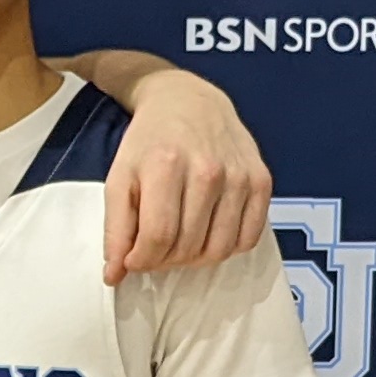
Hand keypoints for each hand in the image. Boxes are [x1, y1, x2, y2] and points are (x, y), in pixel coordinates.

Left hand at [103, 67, 272, 283]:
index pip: (158, 238)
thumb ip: (115, 229)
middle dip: (165, 260)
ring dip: (195, 259)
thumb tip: (114, 275)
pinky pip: (248, 238)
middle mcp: (208, 170)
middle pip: (188, 247)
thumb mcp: (120, 177)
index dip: (142, 261)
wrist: (189, 101)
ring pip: (219, 249)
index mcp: (166, 166)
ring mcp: (239, 176)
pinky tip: (209, 233)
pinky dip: (227, 248)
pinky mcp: (261, 180)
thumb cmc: (150, 141)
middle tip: (156, 249)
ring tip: (180, 242)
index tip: (134, 259)